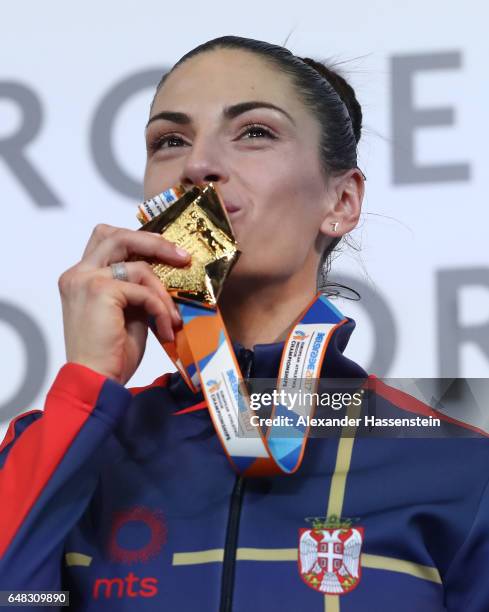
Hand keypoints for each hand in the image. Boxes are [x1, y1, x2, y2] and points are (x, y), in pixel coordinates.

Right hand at [58, 224, 189, 384]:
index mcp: (80, 277)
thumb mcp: (126, 312)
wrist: (95, 381)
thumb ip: (136, 288)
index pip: (108, 241)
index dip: (138, 240)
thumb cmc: (111, 354)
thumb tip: (164, 272)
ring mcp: (86, 280)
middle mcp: (78, 274)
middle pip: (117, 236)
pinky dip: (160, 309)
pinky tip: (164, 330)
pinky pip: (143, 291)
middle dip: (154, 243)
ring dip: (163, 292)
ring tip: (172, 317)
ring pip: (137, 264)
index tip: (167, 251)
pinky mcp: (100, 291)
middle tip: (182, 257)